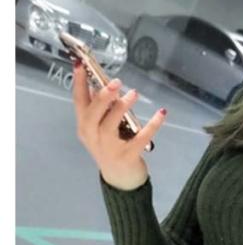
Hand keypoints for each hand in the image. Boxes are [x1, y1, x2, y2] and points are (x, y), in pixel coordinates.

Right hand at [72, 62, 166, 189]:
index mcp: (84, 127)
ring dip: (121, 108)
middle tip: (116, 82)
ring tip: (133, 94)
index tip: (81, 63)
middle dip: (103, 96)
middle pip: (92, 114)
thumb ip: (99, 110)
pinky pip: (140, 138)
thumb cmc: (110, 149)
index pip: (78, 101)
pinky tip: (162, 113)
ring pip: (110, 126)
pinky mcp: (127, 156)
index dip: (79, 82)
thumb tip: (100, 84)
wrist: (120, 181)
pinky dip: (152, 125)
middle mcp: (92, 137)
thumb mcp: (99, 130)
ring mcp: (109, 148)